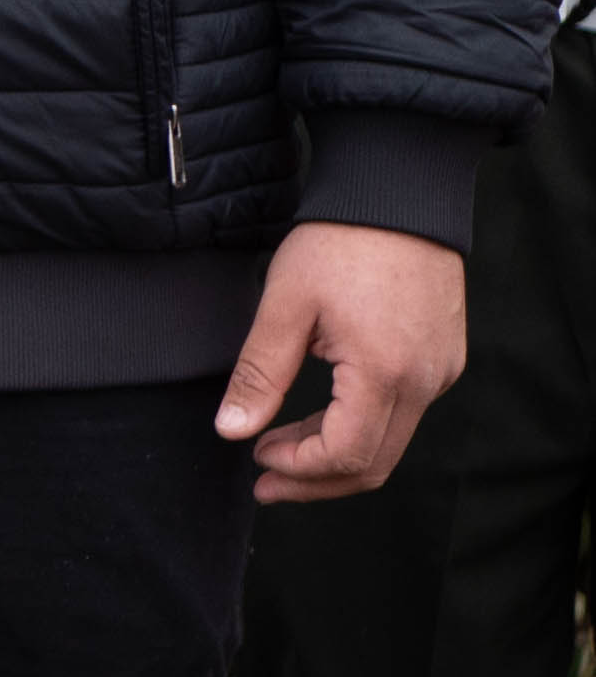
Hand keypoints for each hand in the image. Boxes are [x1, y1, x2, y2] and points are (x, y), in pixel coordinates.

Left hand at [215, 220, 467, 501]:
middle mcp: (425, 382)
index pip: (346, 455)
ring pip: (390, 442)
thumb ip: (261, 373)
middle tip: (265, 481)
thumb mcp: (285, 304)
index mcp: (385, 372)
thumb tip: (232, 430)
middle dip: (315, 480)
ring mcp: (441, 373)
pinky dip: (360, 426)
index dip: (298, 469)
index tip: (255, 458)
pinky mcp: (445, 359)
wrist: (397, 195)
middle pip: (373, 463)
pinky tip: (320, 415)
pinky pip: (404, 413)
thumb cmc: (338, 242)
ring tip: (280, 448)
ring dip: (335, 454)